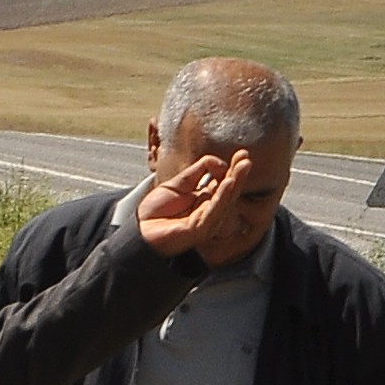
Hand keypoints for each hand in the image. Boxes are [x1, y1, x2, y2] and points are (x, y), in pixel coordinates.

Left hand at [130, 150, 246, 260]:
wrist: (137, 231)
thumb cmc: (155, 213)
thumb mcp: (177, 184)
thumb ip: (197, 172)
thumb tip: (218, 162)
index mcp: (205, 200)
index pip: (223, 182)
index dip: (232, 168)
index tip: (242, 153)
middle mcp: (209, 211)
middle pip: (228, 190)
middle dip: (238, 173)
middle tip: (246, 158)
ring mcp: (206, 221)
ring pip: (225, 200)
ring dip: (235, 182)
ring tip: (243, 166)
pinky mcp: (199, 230)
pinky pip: (214, 211)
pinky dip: (222, 196)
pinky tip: (229, 183)